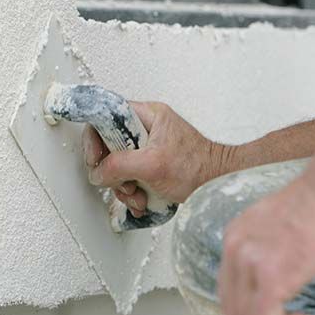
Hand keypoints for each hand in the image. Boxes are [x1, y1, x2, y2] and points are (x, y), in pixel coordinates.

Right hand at [82, 101, 234, 216]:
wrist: (218, 186)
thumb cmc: (198, 168)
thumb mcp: (153, 165)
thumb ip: (119, 166)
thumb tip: (98, 172)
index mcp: (147, 115)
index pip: (106, 116)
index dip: (95, 138)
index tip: (95, 159)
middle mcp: (145, 128)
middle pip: (109, 146)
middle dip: (113, 172)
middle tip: (124, 183)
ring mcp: (148, 148)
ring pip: (118, 166)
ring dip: (123, 187)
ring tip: (138, 196)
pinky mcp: (151, 166)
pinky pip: (130, 177)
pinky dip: (132, 192)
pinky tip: (143, 200)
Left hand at [218, 174, 314, 314]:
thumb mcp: (277, 225)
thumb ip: (267, 248)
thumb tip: (278, 272)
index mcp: (235, 235)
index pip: (227, 287)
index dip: (250, 308)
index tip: (278, 311)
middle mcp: (235, 248)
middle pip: (230, 307)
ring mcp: (250, 262)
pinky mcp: (271, 276)